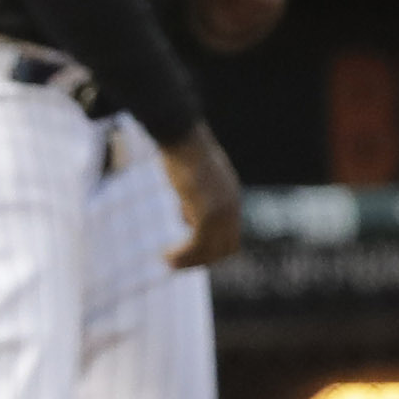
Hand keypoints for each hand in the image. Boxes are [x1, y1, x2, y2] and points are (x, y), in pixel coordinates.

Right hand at [159, 126, 245, 268]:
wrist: (181, 135)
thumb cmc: (182, 150)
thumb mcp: (194, 178)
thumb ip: (196, 200)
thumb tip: (188, 219)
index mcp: (231, 197)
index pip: (230, 236)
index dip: (211, 249)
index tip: (189, 253)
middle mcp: (231, 206)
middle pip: (225, 248)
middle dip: (201, 259)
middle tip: (177, 263)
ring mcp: (221, 211)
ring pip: (210, 250)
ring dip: (189, 261)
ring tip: (169, 263)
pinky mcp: (207, 213)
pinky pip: (197, 244)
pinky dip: (183, 255)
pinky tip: (166, 255)